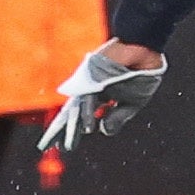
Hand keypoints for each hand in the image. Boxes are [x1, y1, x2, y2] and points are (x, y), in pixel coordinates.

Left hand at [42, 43, 165, 152]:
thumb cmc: (142, 71)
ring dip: (71, 127)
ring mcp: (89, 84)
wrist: (146, 47)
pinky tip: (87, 126)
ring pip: (77, 108)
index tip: (66, 146)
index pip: (83, 116)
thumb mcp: (134, 102)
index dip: (75, 131)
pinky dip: (88, 112)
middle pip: (73, 114)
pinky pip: (88, 98)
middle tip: (48, 147)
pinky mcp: (92, 77)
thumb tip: (103, 132)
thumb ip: (119, 116)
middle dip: (62, 131)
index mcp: (99, 96)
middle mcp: (90, 90)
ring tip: (63, 143)